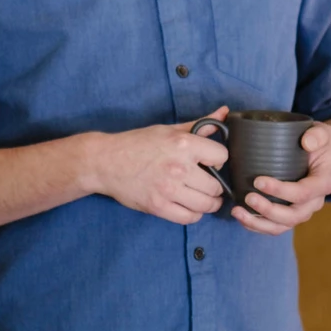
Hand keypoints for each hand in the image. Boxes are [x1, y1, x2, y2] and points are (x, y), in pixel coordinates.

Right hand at [85, 108, 230, 224]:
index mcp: (183, 144)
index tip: (210, 162)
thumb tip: (224, 112)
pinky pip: (189, 218)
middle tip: (207, 183)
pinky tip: (189, 206)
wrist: (106, 161)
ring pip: (206, 205)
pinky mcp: (158, 207)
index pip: (222, 156)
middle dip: (215, 185)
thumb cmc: (137, 143)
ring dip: (208, 203)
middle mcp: (178, 167)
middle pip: (216, 186)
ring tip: (202, 197)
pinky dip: (193, 215)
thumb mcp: (169, 129)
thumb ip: (200, 124)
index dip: (218, 159)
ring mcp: (168, 190)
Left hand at [233, 121, 330, 235]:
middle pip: (293, 215)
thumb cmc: (319, 143)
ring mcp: (303, 211)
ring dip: (259, 223)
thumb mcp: (322, 133)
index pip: (303, 193)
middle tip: (248, 198)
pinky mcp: (290, 214)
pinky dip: (257, 226)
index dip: (281, 191)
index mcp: (323, 183)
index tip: (258, 181)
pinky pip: (275, 227)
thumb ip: (317, 135)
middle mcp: (315, 202)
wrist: (322, 154)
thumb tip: (307, 142)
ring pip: (282, 226)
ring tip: (238, 212)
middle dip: (268, 210)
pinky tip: (242, 217)